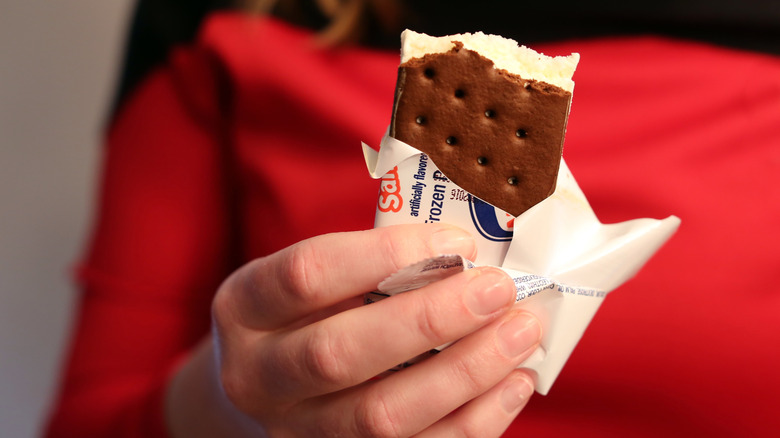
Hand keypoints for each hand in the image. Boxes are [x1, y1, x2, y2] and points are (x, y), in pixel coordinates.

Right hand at [210, 224, 540, 436]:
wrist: (262, 392)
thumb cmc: (303, 318)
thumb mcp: (311, 281)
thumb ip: (370, 267)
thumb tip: (469, 254)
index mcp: (245, 308)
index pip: (309, 274)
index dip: (387, 256)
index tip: (457, 243)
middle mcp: (257, 377)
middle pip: (341, 354)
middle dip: (432, 319)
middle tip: (497, 290)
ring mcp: (295, 434)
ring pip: (382, 416)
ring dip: (465, 373)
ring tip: (520, 332)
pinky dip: (474, 421)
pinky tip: (514, 383)